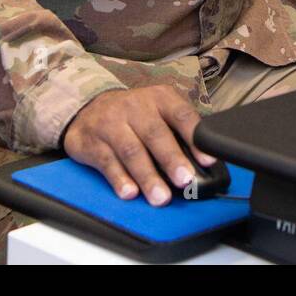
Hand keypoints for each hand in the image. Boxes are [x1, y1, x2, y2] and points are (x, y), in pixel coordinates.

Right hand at [64, 85, 213, 206]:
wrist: (88, 108)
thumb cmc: (134, 115)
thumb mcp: (157, 111)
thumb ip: (177, 132)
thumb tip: (200, 164)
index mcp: (159, 98)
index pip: (181, 115)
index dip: (194, 138)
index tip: (207, 160)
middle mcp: (135, 107)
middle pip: (155, 134)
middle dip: (172, 160)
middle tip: (185, 180)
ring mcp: (111, 123)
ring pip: (132, 151)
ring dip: (148, 177)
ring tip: (161, 197)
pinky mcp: (92, 142)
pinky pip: (107, 163)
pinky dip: (120, 180)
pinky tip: (130, 193)